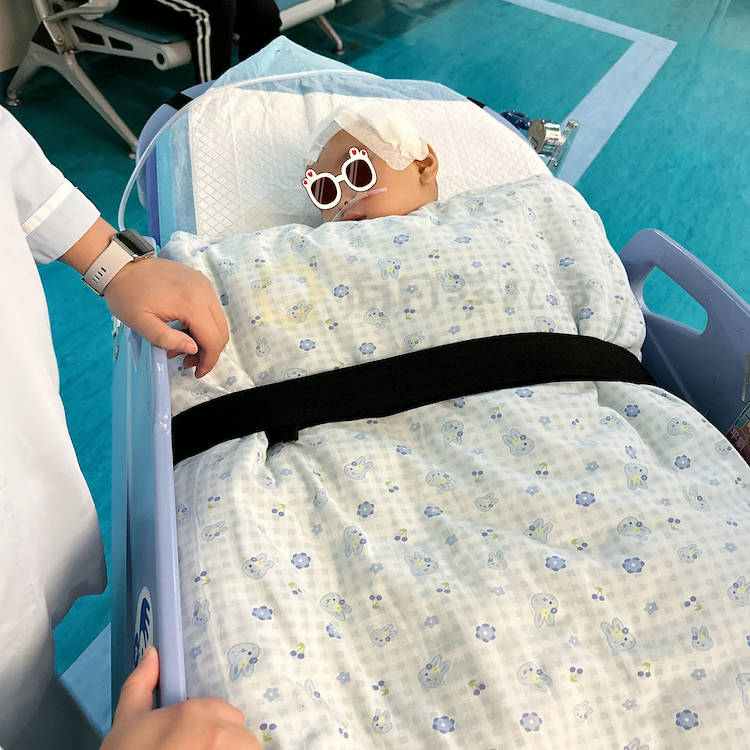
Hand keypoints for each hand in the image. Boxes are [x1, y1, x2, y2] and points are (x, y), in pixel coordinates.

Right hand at [101, 646, 260, 749]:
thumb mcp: (126, 724)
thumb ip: (140, 686)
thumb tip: (153, 653)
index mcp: (197, 711)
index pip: (226, 716)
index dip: (212, 732)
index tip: (195, 744)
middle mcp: (218, 731)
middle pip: (240, 736)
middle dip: (226, 746)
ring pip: (248, 749)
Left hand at [104, 256, 228, 377]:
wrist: (121, 265)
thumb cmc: (127, 295)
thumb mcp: (141, 323)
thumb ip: (167, 339)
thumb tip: (193, 349)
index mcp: (192, 304)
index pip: (212, 339)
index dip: (208, 361)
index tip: (197, 373)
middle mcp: (205, 293)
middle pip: (221, 331)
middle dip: (209, 352)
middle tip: (187, 362)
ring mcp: (204, 285)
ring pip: (219, 321)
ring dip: (206, 339)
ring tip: (182, 345)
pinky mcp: (201, 282)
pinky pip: (212, 309)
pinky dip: (204, 324)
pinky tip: (184, 328)